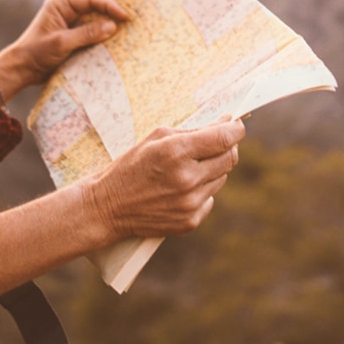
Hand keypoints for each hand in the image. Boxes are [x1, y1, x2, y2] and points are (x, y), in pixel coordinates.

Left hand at [0, 0, 131, 96]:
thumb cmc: (36, 52)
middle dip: (111, 15)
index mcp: (60, 4)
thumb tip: (112, 26)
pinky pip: (91, 33)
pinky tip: (114, 42)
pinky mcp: (72, 35)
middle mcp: (65, 10)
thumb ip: (87, 33)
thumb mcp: (62, 43)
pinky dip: (101, 37)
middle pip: (94, 8)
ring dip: (107, 27)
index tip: (124, 16)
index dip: (109, 6)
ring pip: (94, 20)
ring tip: (127, 32)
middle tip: (131, 22)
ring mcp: (69, 22)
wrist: (22, 69)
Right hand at [80, 122, 244, 244]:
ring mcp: (190, 203)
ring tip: (187, 169)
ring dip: (212, 170)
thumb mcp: (156, 138)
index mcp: (176, 152)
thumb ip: (193, 130)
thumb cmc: (130, 166)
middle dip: (227, 147)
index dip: (235, 128)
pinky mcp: (190, 221)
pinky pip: (210, 199)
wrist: (107, 207)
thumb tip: (226, 122)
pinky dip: (202, 191)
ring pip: (222, 179)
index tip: (236, 124)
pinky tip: (180, 189)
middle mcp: (187, 179)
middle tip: (215, 143)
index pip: (224, 138)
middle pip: (230, 158)